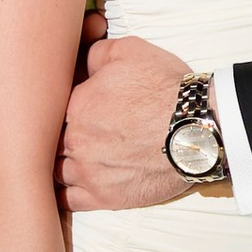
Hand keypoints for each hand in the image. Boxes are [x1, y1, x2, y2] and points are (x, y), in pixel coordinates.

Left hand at [60, 35, 195, 210]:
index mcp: (76, 103)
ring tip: (81, 160)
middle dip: (63, 137)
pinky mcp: (103, 196)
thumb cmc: (167, 89)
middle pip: (54, 140)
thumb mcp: (131, 50)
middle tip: (83, 134)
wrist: (197, 129)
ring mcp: (87, 170)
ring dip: (66, 164)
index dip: (68, 109)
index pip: (55, 107)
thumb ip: (97, 53)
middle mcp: (75, 139)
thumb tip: (83, 60)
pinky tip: (74, 186)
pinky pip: (68, 200)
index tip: (83, 111)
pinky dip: (68, 193)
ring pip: (58, 170)